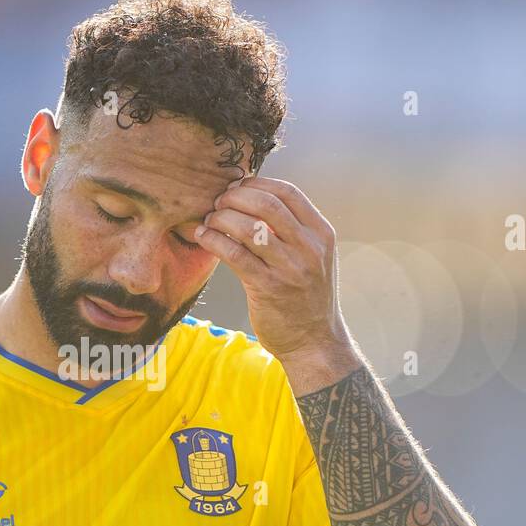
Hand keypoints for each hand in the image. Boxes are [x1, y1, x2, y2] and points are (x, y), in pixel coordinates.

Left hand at [194, 175, 362, 385]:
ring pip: (248, 227)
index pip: (288, 192)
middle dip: (235, 197)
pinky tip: (203, 237)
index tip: (237, 187)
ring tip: (208, 221)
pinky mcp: (268, 288)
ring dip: (221, 218)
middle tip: (218, 203)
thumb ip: (292, 231)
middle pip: (266, 203)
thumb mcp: (313, 258)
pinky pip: (235, 254)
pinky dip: (214, 240)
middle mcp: (309, 248)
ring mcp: (290, 268)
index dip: (257, 183)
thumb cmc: (307, 297)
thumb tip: (252, 201)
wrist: (315, 342)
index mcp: (321, 234)